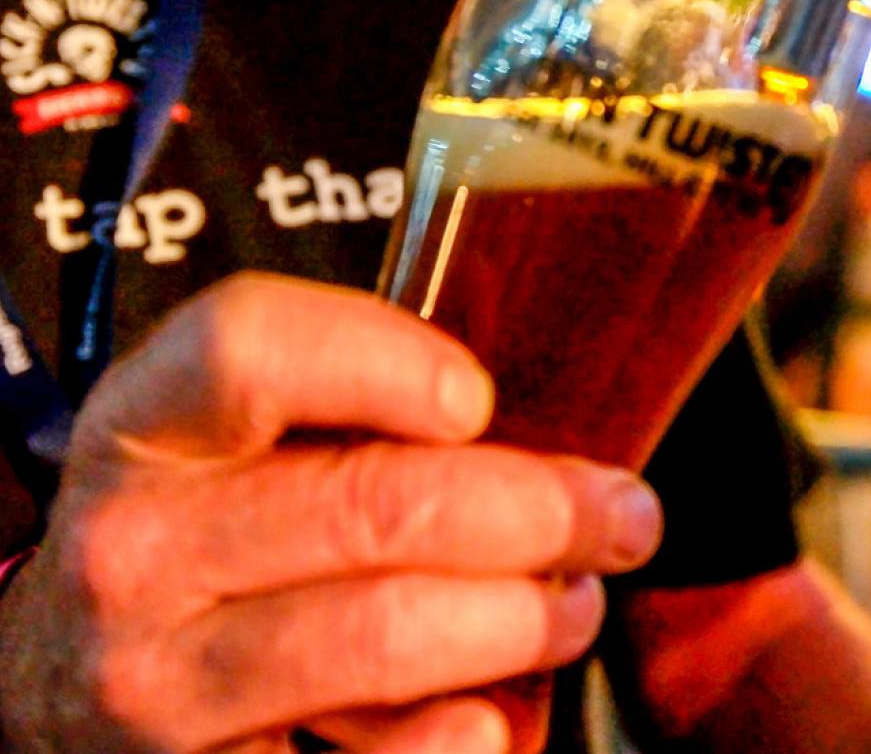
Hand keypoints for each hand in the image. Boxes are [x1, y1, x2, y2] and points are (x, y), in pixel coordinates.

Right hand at [0, 273, 661, 752]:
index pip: (252, 347)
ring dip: (521, 619)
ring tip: (571, 604)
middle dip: (538, 510)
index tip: (477, 400)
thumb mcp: (239, 448)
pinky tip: (494, 712)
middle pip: (375, 504)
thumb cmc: (202, 534)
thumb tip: (548, 453)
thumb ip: (358, 423)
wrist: (59, 675)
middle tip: (619, 516)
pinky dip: (458, 738)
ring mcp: (161, 680)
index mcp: (149, 428)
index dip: (389, 361)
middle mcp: (139, 550)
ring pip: (386, 633)